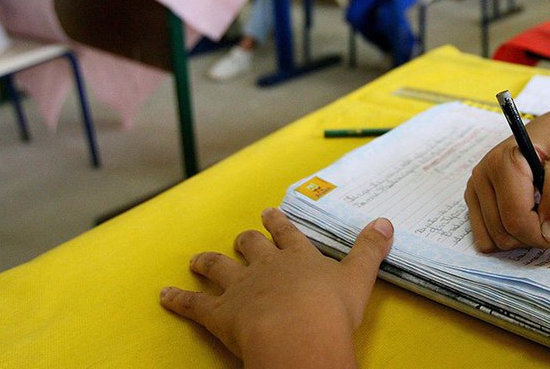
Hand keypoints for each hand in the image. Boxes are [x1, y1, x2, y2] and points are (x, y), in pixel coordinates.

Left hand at [160, 208, 393, 365]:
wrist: (299, 337)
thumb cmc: (331, 311)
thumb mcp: (359, 278)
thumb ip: (370, 249)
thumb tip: (385, 221)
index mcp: (299, 258)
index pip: (288, 234)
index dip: (279, 224)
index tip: (270, 213)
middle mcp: (267, 267)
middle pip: (251, 247)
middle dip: (246, 240)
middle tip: (242, 236)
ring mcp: (241, 288)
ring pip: (219, 268)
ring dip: (208, 263)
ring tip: (197, 259)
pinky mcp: (220, 314)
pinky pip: (194, 304)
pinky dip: (178, 300)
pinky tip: (164, 295)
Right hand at [465, 120, 549, 251]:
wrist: (546, 137)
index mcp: (504, 163)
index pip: (516, 219)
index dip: (542, 236)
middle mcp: (482, 175)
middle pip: (503, 233)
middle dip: (533, 239)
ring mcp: (474, 188)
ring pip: (492, 239)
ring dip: (520, 240)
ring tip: (537, 220)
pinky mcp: (473, 199)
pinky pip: (484, 237)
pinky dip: (506, 238)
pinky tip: (521, 222)